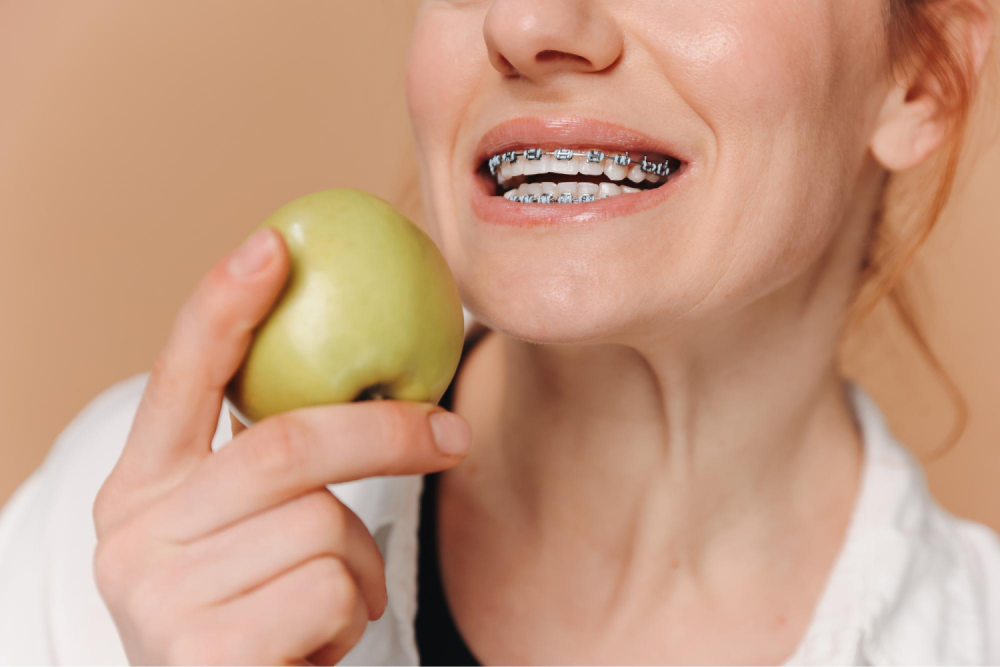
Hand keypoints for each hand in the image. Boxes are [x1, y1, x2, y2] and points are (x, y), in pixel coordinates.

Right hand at [92, 228, 470, 665]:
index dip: (224, 307)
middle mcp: (130, 535)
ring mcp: (158, 596)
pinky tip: (312, 644)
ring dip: (360, 563)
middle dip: (385, 434)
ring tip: (328, 601)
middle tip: (452, 436)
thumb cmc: (254, 613)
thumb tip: (383, 388)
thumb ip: (275, 469)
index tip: (272, 244)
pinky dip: (352, 613)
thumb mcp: (244, 534)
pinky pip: (331, 590)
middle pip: (283, 446)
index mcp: (138, 490)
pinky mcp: (204, 654)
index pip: (178, 380)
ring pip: (323, 525)